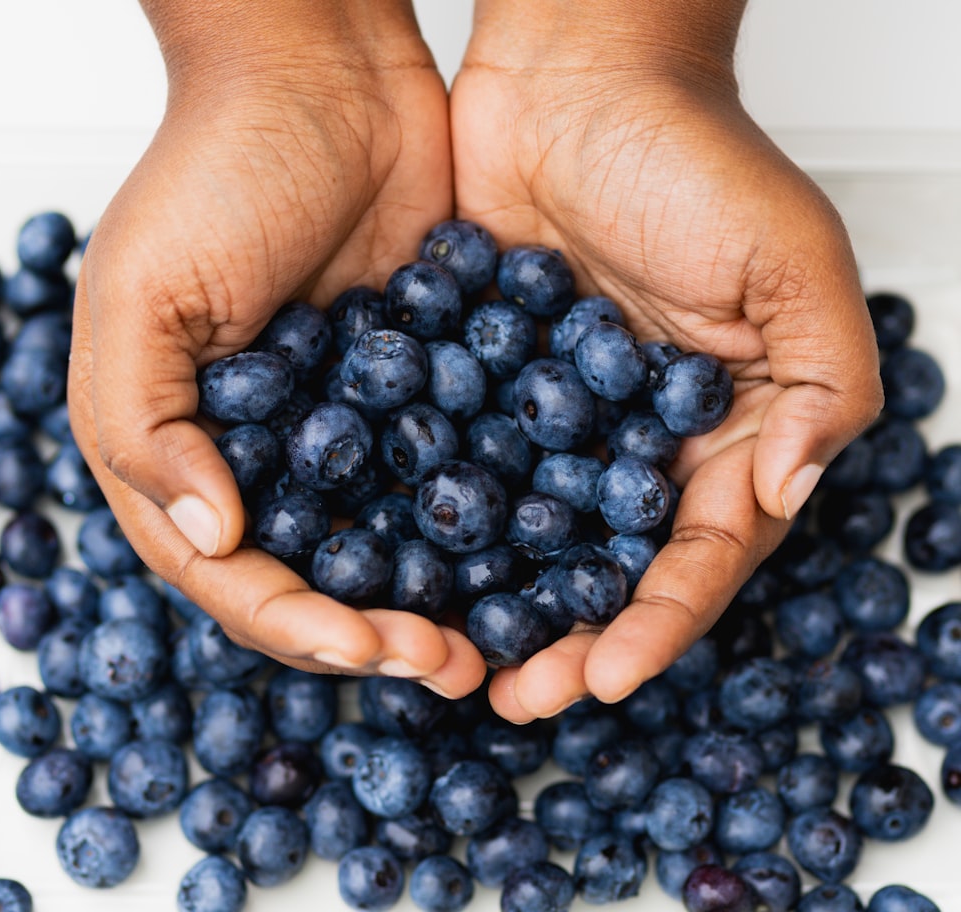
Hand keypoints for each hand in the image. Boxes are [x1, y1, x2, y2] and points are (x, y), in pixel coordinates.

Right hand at [68, 2, 483, 696]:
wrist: (326, 84)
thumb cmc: (214, 171)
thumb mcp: (142, 296)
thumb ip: (148, 426)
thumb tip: (212, 534)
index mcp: (191, 454)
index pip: (236, 577)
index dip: (296, 625)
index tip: (365, 645)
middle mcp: (273, 459)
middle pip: (321, 580)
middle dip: (378, 634)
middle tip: (450, 663)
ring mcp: (351, 432)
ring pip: (393, 545)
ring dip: (438, 598)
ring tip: (495, 637)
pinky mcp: (423, 395)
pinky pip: (449, 476)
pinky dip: (481, 523)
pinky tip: (527, 553)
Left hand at [450, 1, 883, 719]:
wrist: (578, 79)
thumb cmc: (695, 158)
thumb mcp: (790, 263)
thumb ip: (821, 382)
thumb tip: (791, 493)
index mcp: (721, 434)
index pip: (695, 556)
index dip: (657, 623)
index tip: (608, 677)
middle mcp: (634, 445)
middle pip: (604, 569)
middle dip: (568, 641)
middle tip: (517, 697)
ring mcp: (553, 424)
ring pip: (527, 541)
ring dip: (497, 605)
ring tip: (455, 661)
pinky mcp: (482, 389)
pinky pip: (460, 470)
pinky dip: (437, 524)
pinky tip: (401, 570)